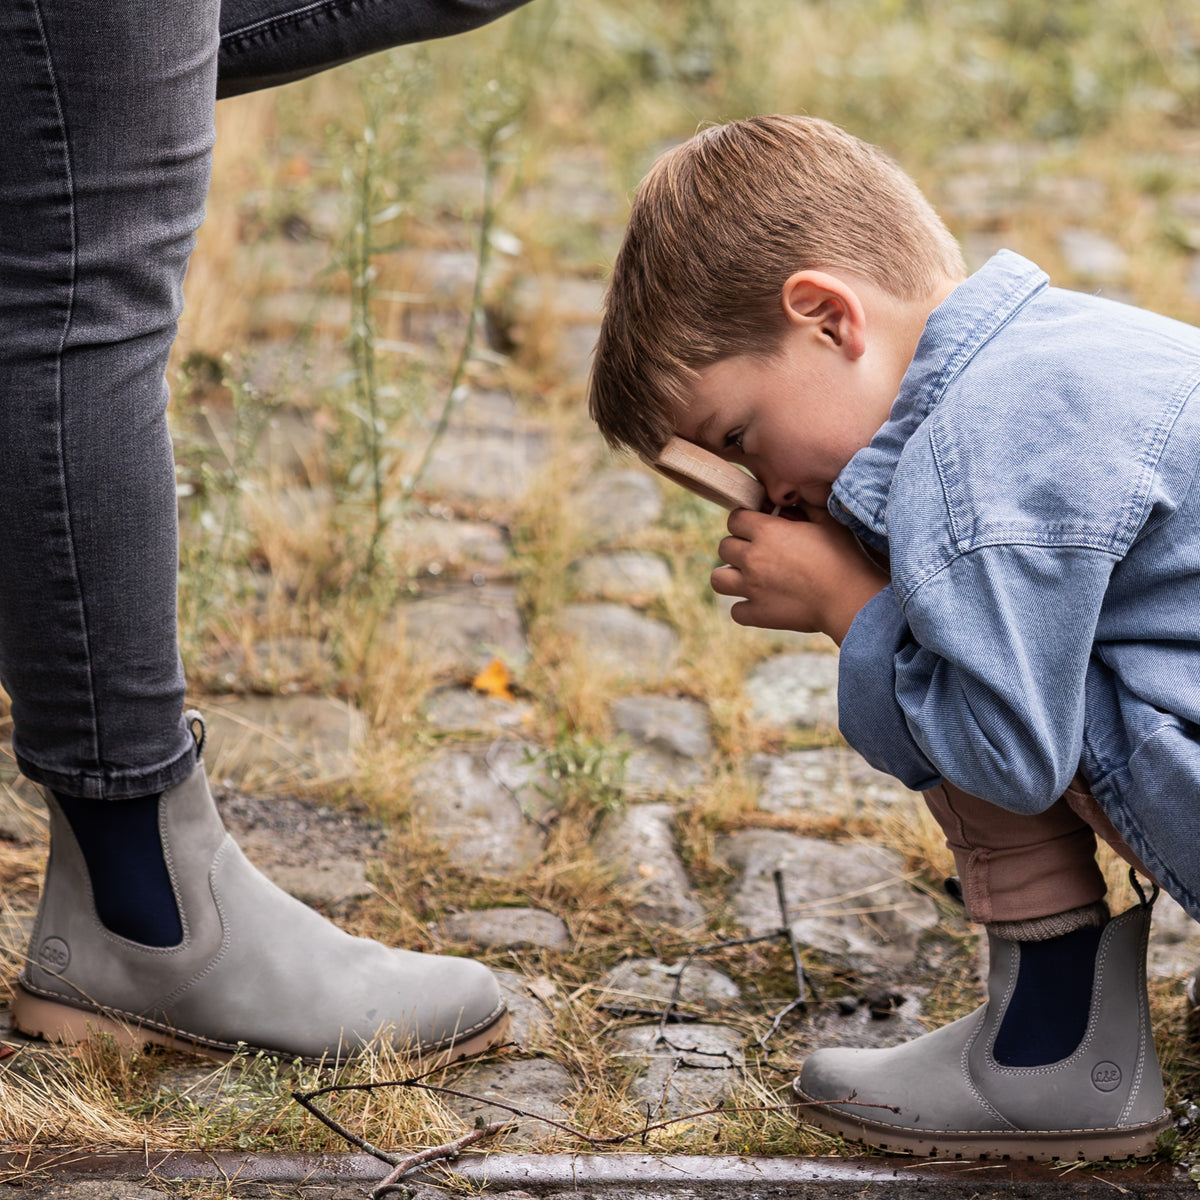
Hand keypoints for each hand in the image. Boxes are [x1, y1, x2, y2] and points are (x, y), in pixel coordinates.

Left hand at [711, 505, 889, 643]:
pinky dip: (746, 608)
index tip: (759, 528)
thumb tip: (789, 498)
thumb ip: (803, 504)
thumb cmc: (843, 555)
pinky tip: (762, 604)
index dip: (746, 522)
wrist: (851, 598)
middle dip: (738, 548)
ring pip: (718, 580)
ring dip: (730, 577)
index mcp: (766, 531)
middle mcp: (752, 558)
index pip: (734, 519)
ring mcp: (752, 588)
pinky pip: (735, 611)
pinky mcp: (758, 614)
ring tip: (749, 578)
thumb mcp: (826, 520)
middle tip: (758, 554)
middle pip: (724, 547)